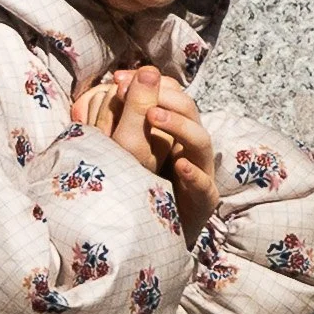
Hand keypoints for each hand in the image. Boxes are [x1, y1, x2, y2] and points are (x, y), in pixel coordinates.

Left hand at [73, 65, 215, 245]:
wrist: (158, 236)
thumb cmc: (144, 190)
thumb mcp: (130, 153)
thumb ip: (126, 123)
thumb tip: (108, 88)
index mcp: (173, 131)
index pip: (171, 96)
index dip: (149, 83)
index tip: (119, 78)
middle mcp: (189, 146)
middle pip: (189, 110)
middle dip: (165, 96)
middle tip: (138, 89)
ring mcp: (200, 171)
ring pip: (201, 141)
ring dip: (179, 126)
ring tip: (153, 116)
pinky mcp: (204, 198)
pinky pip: (204, 185)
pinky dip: (193, 174)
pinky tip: (179, 165)